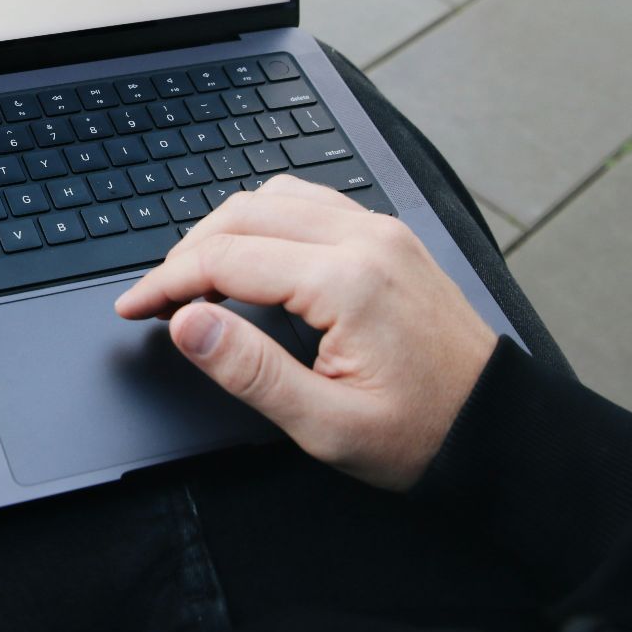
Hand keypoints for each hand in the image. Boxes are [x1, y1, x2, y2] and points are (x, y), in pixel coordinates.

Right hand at [114, 174, 494, 490]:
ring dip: (224, 230)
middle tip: (156, 299)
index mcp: (347, 282)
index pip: (226, 259)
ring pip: (274, 197)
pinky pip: (310, 201)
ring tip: (196, 279)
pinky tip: (252, 255)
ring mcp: (380, 230)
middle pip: (242, 215)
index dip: (165, 283)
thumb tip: (187, 323)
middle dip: (186, 253)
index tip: (133, 308)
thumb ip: (250, 370)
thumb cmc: (422, 434)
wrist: (498, 428)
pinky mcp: (389, 236)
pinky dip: (265, 219)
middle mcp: (364, 239)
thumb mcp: (326, 425)